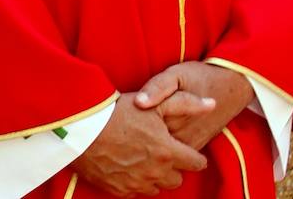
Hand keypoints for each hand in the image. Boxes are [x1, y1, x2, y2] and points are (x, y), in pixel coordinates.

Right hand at [71, 94, 207, 196]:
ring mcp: (137, 184)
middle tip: (157, 150)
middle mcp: (156, 173)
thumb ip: (186, 104)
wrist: (79, 126)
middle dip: (172, 167)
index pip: (196, 163)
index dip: (191, 154)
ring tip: (140, 156)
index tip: (180, 146)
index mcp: (168, 152)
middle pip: (177, 179)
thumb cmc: (117, 111)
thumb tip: (212, 105)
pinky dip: (134, 181)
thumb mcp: (154, 103)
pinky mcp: (119, 190)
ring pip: (157, 187)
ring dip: (154, 175)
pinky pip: (136, 192)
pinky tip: (125, 165)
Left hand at [134, 62, 253, 150]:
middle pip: (149, 143)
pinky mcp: (196, 146)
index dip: (129, 121)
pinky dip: (162, 146)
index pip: (141, 128)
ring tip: (142, 127)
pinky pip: (174, 155)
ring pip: (161, 152)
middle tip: (132, 121)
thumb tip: (139, 102)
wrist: (231, 87)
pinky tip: (156, 133)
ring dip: (150, 142)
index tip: (124, 112)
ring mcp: (190, 144)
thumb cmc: (199, 77)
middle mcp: (182, 135)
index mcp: (172, 116)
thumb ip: (156, 87)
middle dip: (138, 134)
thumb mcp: (175, 74)